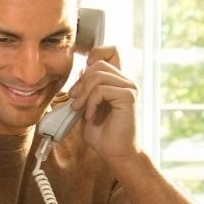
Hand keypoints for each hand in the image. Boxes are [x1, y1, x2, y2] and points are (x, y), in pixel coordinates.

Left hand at [68, 45, 139, 161]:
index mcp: (116, 81)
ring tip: (80, 110)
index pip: (112, 51)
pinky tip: (90, 116)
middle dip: (80, 82)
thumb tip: (81, 71)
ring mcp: (129, 88)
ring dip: (83, 94)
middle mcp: (125, 81)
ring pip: (98, 75)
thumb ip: (85, 89)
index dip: (97, 52)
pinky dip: (91, 103)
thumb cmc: (102, 133)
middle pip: (98, 64)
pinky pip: (102, 90)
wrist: (114, 153)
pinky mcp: (128, 97)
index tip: (84, 69)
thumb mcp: (86, 107)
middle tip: (74, 101)